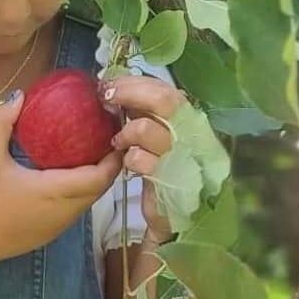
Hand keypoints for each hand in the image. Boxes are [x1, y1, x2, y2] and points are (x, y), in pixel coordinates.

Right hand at [0, 92, 123, 262]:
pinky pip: (78, 207)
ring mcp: (62, 224)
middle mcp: (66, 210)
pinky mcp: (55, 231)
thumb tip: (19, 96)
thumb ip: (2, 123)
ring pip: (91, 200)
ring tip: (94, 153)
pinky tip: (72, 174)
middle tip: (108, 139)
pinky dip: (83, 190)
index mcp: (55, 191)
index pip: (99, 177)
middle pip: (101, 188)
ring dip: (97, 179)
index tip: (116, 135)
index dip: (113, 158)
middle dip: (110, 165)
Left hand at [101, 74, 186, 242]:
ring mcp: (184, 157)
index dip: (137, 83)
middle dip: (130, 93)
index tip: (110, 83)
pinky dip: (130, 158)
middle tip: (106, 97)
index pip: (166, 90)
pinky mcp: (172, 180)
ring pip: (148, 128)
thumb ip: (146, 114)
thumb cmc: (165, 173)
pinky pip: (143, 160)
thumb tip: (117, 88)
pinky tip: (127, 163)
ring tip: (118, 141)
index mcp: (189, 120)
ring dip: (126, 131)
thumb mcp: (157, 138)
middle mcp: (191, 134)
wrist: (176, 215)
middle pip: (165, 101)